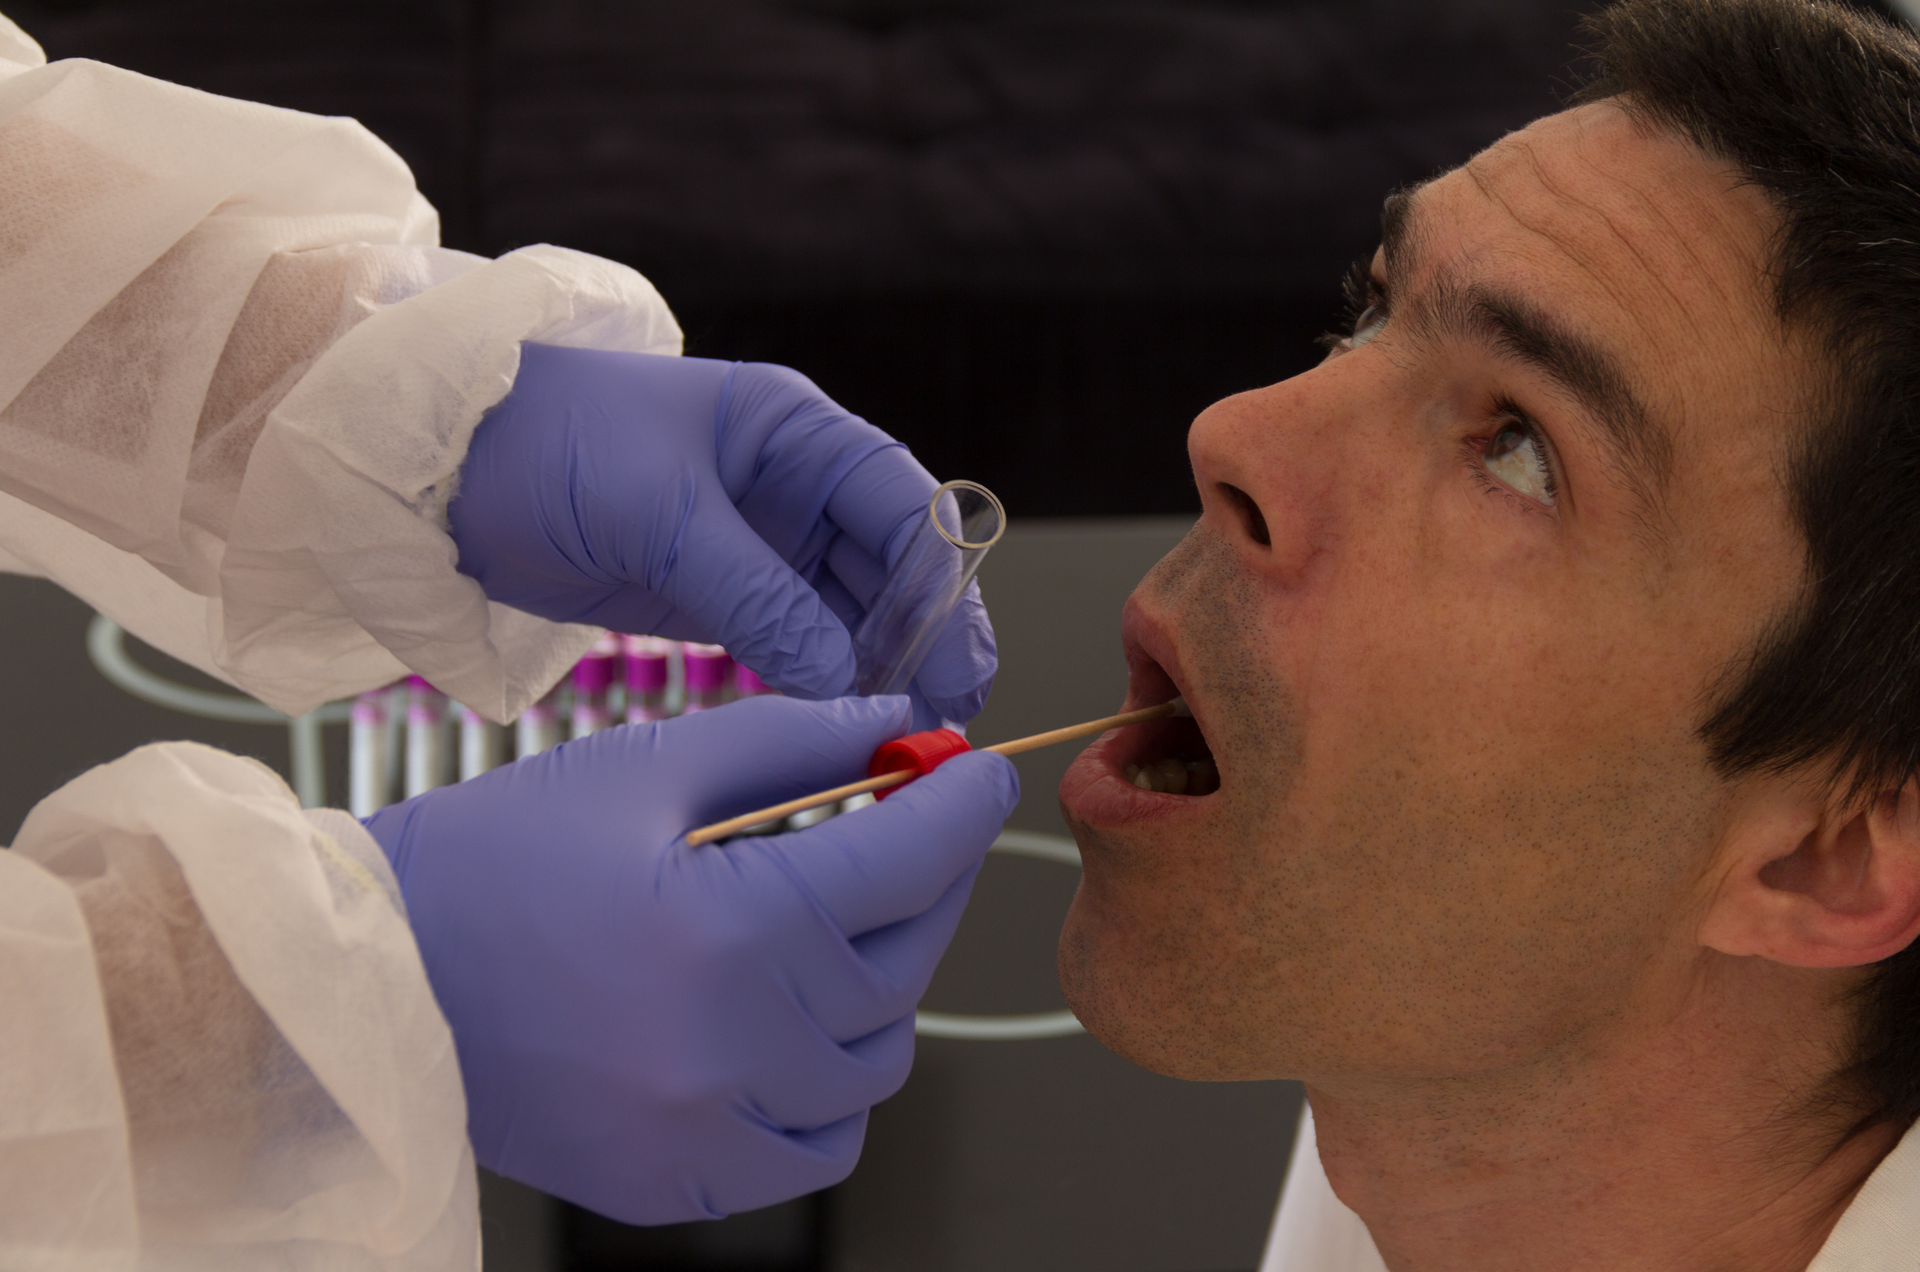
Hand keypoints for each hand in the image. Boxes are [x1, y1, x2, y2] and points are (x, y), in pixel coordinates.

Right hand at [362, 694, 1018, 1222]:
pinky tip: (794, 1024)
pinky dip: (832, 1084)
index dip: (958, 805)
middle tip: (911, 829)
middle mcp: (734, 1047)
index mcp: (727, 930)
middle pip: (902, 958)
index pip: (903, 859)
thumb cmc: (496, 860)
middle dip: (925, 881)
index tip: (980, 773)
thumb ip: (787, 741)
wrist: (375, 978)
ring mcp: (711, 1132)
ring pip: (878, 1060)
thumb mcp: (643, 767)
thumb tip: (893, 724)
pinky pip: (821, 1145)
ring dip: (882, 983)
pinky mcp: (683, 1183)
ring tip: (833, 924)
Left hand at [449, 344, 995, 724]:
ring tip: (900, 729)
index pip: (902, 504)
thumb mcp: (659, 514)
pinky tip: (835, 720)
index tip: (960, 658)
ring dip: (875, 666)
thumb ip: (755, 594)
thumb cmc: (548, 444)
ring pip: (845, 610)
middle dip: (922, 636)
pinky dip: (816, 679)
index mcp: (791, 432)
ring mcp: (754, 542)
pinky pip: (789, 640)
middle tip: (946, 713)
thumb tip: (840, 675)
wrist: (435, 470)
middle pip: (889, 565)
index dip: (942, 582)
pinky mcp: (713, 593)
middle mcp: (788, 485)